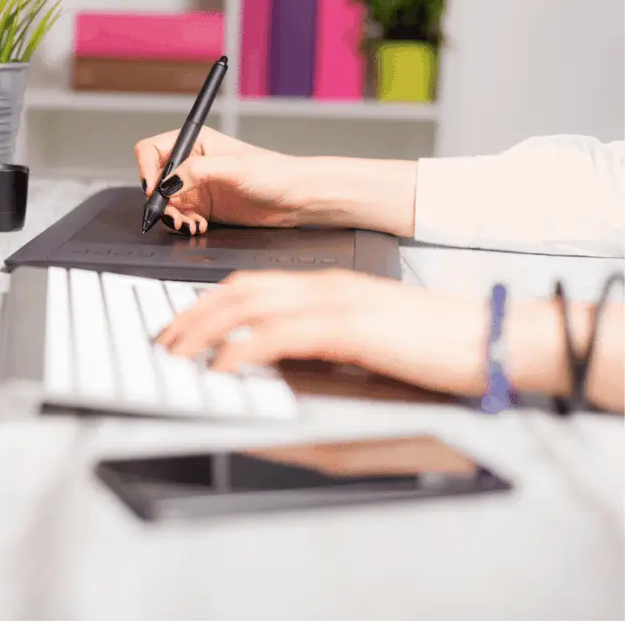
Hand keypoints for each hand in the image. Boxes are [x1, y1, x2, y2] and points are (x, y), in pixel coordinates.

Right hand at [134, 128, 308, 234]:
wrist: (296, 198)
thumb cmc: (274, 173)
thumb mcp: (232, 168)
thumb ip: (196, 172)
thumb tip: (167, 183)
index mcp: (195, 142)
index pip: (152, 151)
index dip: (147, 170)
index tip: (155, 190)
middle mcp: (192, 164)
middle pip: (154, 180)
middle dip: (158, 200)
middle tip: (172, 214)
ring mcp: (196, 187)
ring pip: (165, 203)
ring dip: (171, 216)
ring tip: (188, 224)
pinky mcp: (203, 208)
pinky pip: (180, 218)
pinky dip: (183, 225)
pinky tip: (198, 226)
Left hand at [155, 268, 555, 397]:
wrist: (492, 339)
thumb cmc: (433, 346)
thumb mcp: (364, 344)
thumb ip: (318, 347)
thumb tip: (272, 369)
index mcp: (326, 287)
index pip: (249, 286)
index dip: (205, 305)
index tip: (179, 329)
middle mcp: (324, 285)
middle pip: (236, 290)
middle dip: (191, 316)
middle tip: (163, 344)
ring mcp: (337, 301)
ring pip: (249, 305)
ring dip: (204, 330)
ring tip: (176, 356)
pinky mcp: (351, 325)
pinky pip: (281, 333)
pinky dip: (243, 348)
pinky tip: (221, 368)